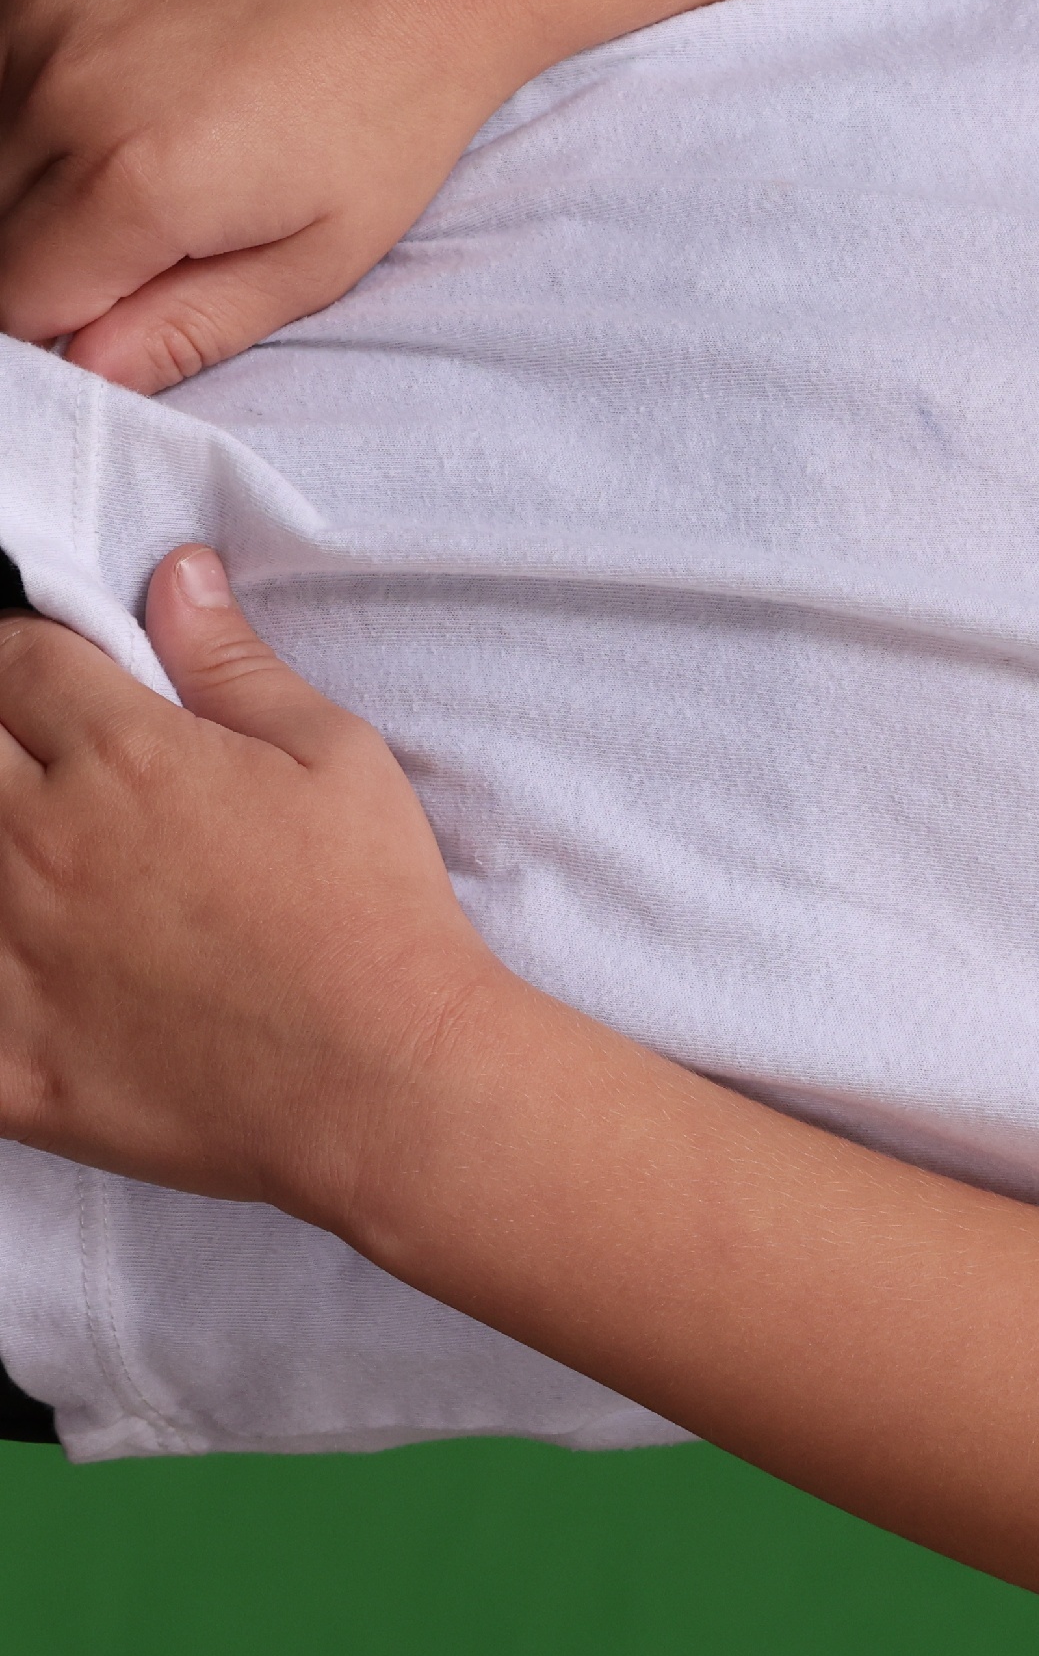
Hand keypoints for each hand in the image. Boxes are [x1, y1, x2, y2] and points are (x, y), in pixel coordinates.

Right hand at [0, 0, 554, 388]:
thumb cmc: (389, 110)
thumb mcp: (321, 256)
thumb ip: (189, 327)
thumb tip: (87, 376)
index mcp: (133, 187)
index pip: (12, 299)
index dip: (57, 311)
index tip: (110, 290)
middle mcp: (63, 94)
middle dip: (43, 238)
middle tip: (141, 207)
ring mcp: (38, 6)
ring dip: (20, 149)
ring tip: (127, 133)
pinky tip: (67, 72)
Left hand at [0, 549, 510, 1219]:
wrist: (383, 1080)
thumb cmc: (375, 915)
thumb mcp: (336, 758)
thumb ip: (235, 665)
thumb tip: (176, 575)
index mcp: (125, 758)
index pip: (14, 660)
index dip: (24, 659)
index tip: (45, 681)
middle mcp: (40, 842)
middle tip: (38, 773)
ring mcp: (7, 952)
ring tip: (39, 864)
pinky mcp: (0, 1055)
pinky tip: (19, 964)